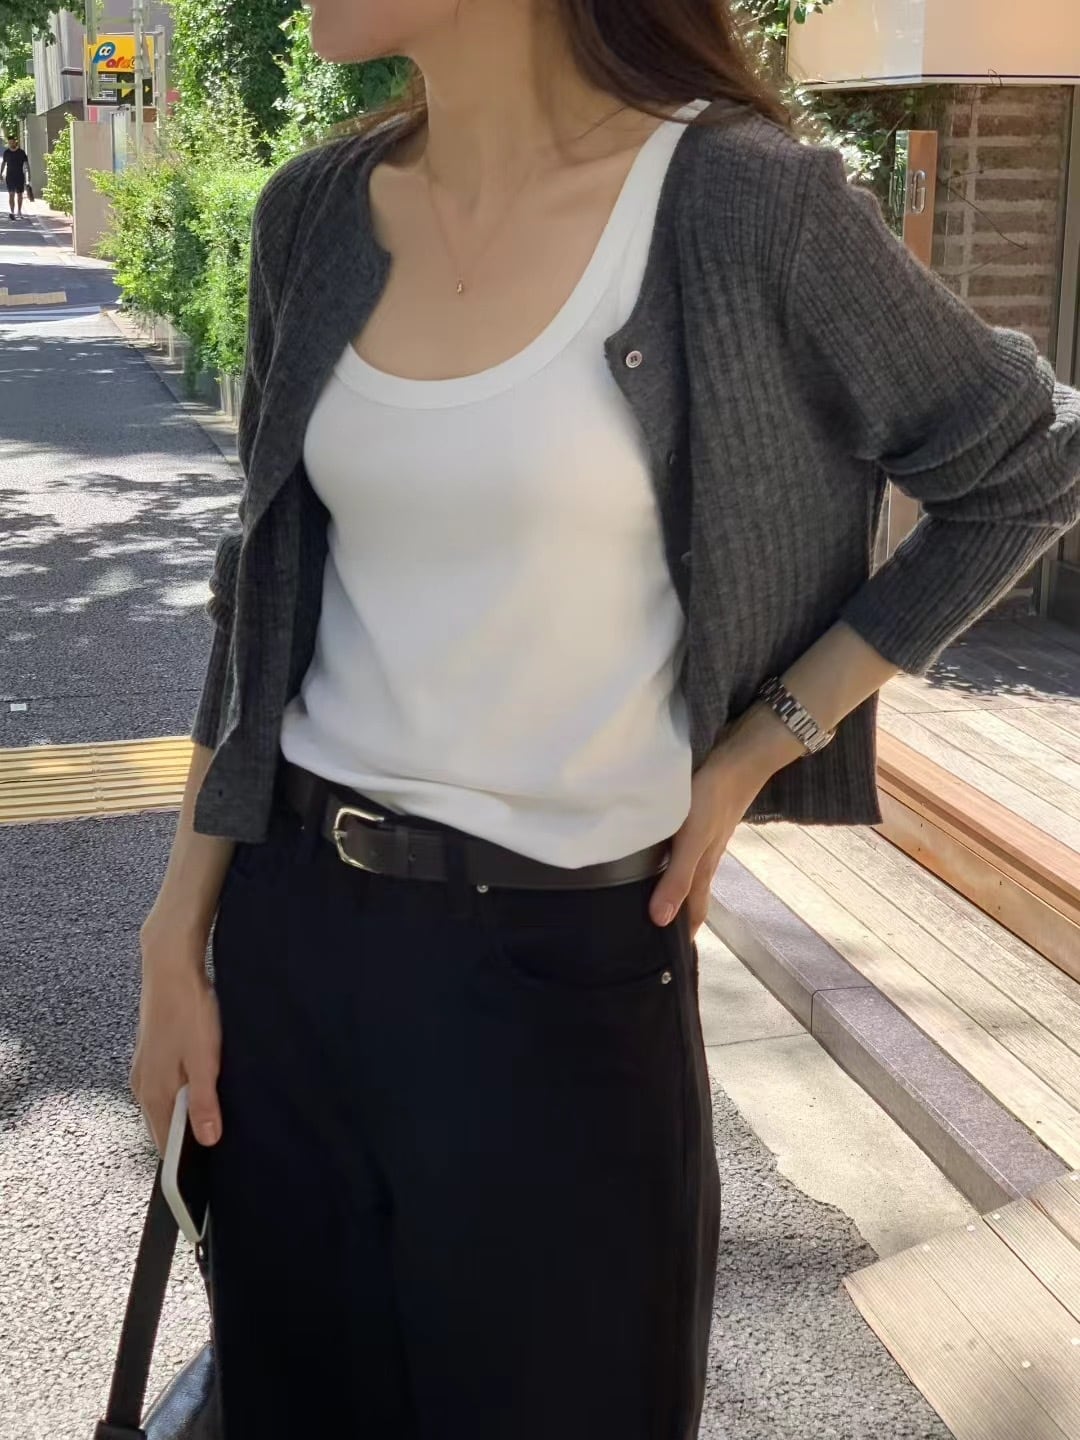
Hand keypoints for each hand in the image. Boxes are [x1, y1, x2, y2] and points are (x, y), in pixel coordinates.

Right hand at [131, 915, 221, 1152]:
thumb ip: (203, 1103)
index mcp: (152, 1093)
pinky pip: (166, 1087)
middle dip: (187, 1140)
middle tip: (220, 1144)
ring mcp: (145, 1069)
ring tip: (214, 1117)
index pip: (164, 1145)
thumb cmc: (189, 1011)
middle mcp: (142, 1085)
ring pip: (165, 1106)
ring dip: (185, 1115)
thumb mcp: (204, 1060)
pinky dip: (181, 1094)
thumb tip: (208, 1141)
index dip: (185, 1161)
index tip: (209, 1173)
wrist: (170, 968)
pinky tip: (201, 1088)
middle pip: (163, 1127)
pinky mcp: (152, 1054)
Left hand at [650, 743, 773, 933]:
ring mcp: (703, 842)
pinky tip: (655, 857)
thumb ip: (676, 879)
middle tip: (650, 935)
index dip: (683, 937)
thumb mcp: (691, 842)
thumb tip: (659, 921)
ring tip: (648, 901)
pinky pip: (682, 853)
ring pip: (686, 875)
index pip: (694, 914)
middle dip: (676, 918)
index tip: (667, 961)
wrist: (738, 761)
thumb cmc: (712, 801)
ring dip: (672, 891)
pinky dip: (669, 864)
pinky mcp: (699, 823)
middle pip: (690, 897)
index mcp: (703, 871)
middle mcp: (704, 860)